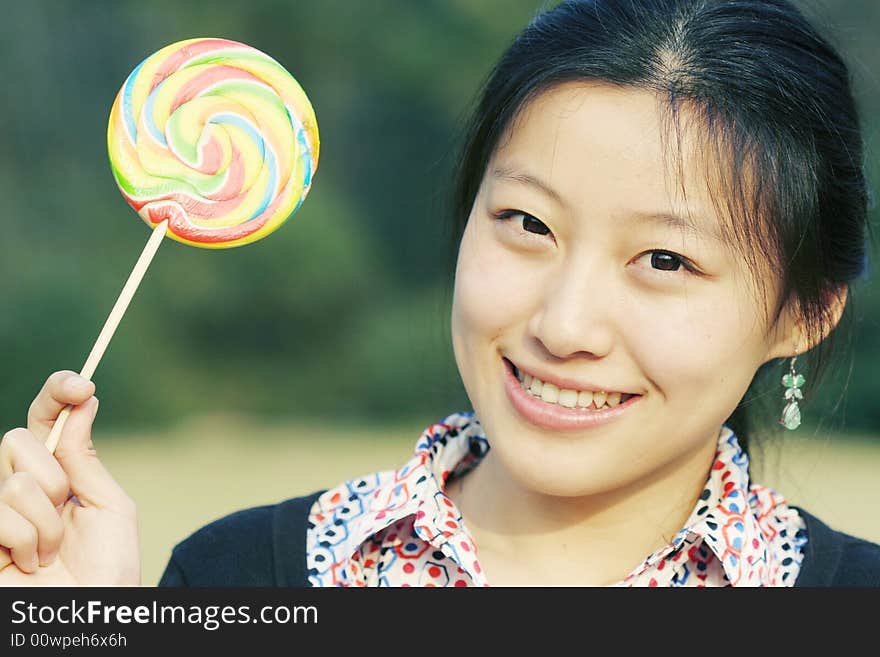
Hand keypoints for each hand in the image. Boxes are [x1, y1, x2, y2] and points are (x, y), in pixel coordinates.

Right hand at [0, 371, 139, 584]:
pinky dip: (27, 541)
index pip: (43, 421)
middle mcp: (18, 488)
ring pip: (14, 480)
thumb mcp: (109, 507)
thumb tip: (84, 402)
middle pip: (16, 438)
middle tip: (67, 514)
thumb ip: (87, 459)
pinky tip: (30, 565)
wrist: (95, 614)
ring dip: (47, 523)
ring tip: (52, 553)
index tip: (83, 385)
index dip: (56, 394)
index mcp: (55, 475)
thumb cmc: (108, 570)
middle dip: (55, 477)